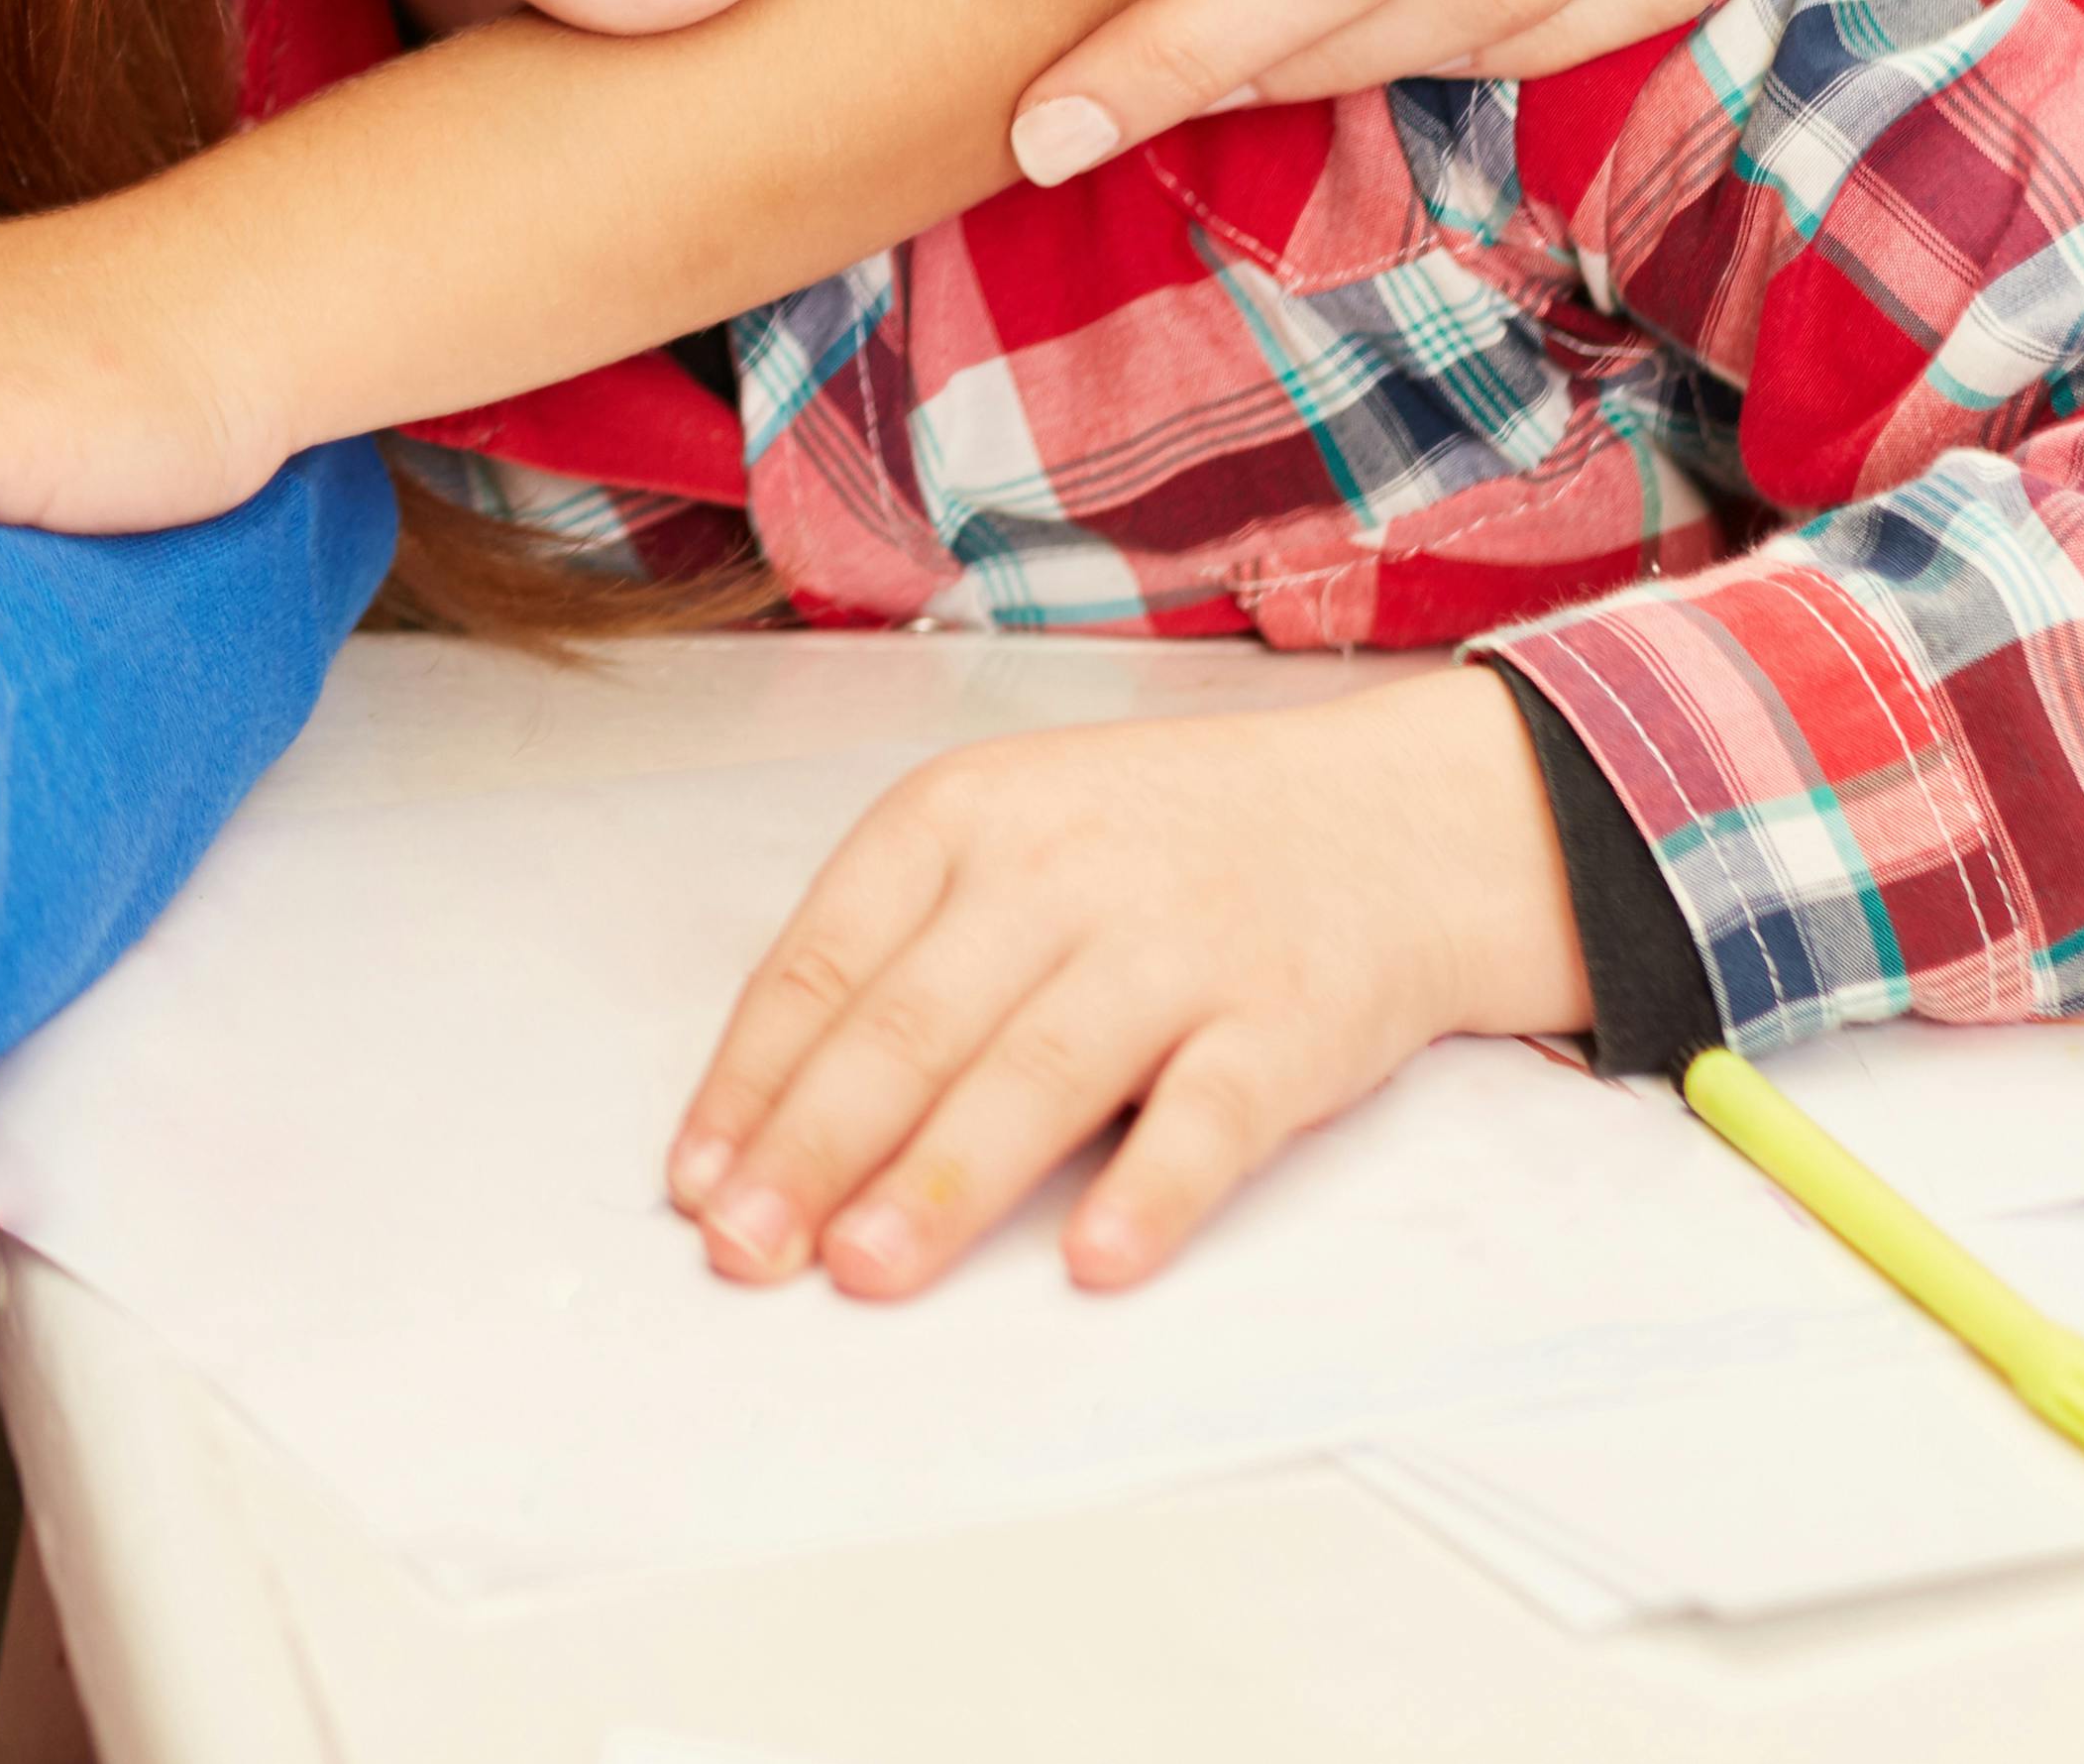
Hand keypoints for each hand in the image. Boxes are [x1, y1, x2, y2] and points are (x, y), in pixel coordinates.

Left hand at [669, 677, 1590, 1296]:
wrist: (1386, 818)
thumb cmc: (1159, 848)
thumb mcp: (1010, 841)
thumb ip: (900, 956)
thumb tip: (765, 1121)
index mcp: (963, 816)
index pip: (826, 959)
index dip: (753, 1080)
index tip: (696, 1185)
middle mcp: (1060, 868)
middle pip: (913, 1021)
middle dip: (815, 1146)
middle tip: (746, 1251)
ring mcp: (1178, 941)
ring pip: (1039, 1069)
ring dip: (944, 1178)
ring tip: (865, 1268)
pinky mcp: (1288, 1018)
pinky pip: (1210, 1112)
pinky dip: (1151, 1188)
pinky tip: (1094, 1258)